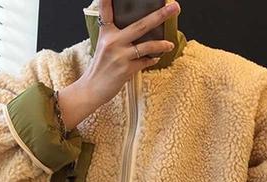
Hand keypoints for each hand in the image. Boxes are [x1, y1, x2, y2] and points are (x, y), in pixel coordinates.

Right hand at [57, 0, 180, 129]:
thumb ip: (117, 37)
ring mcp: (120, 56)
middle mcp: (113, 41)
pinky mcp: (126, 69)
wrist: (91, 89)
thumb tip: (139, 31)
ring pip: (147, 46)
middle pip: (141, 25)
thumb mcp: (103, 47)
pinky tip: (156, 59)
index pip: (106, 11)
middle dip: (160, 15)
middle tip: (175, 7)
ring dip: (162, 45)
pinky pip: (145, 62)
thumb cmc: (100, 68)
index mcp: (106, 33)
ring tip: (170, 44)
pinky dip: (151, 61)